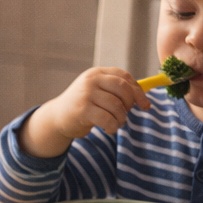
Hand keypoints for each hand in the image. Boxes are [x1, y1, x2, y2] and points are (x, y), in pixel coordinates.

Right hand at [21, 67, 150, 157]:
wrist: (57, 117)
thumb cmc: (83, 106)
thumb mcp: (98, 92)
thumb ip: (117, 92)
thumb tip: (144, 100)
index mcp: (97, 73)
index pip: (124, 77)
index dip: (138, 91)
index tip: (145, 105)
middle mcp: (91, 80)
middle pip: (123, 89)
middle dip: (130, 104)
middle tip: (125, 114)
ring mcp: (86, 94)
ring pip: (117, 106)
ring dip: (121, 119)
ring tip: (116, 123)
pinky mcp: (83, 110)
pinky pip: (108, 119)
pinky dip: (113, 127)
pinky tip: (108, 129)